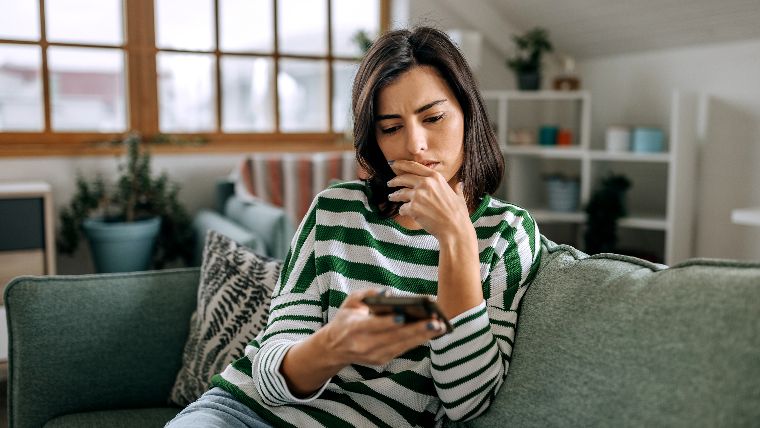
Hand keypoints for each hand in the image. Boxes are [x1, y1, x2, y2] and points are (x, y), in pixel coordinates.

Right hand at [320, 288, 446, 366]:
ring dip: (422, 337)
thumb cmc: (346, 319)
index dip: (389, 322)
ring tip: (440, 327)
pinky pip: (402, 350)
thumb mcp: (350, 302)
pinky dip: (417, 341)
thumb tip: (389, 292)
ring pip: (401, 346)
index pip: (374, 326)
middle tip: (436, 322)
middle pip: (394, 338)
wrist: (334, 348)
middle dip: (416, 330)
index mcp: (353, 328)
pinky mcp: (381, 361)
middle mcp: (363, 345)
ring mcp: (373, 356)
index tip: (405, 316)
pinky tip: (431, 333)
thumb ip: (369, 294)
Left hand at [386, 160, 470, 240]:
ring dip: (394, 195)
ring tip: (391, 197)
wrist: (454, 228)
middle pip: (404, 178)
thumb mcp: (458, 196)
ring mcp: (418, 195)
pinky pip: (402, 208)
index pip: (414, 166)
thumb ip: (456, 188)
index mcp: (435, 177)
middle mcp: (426, 183)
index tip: (393, 164)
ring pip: (400, 193)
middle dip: (394, 180)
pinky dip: (402, 210)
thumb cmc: (458, 214)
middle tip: (389, 183)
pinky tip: (405, 212)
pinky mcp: (413, 208)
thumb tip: (459, 184)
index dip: (401, 164)